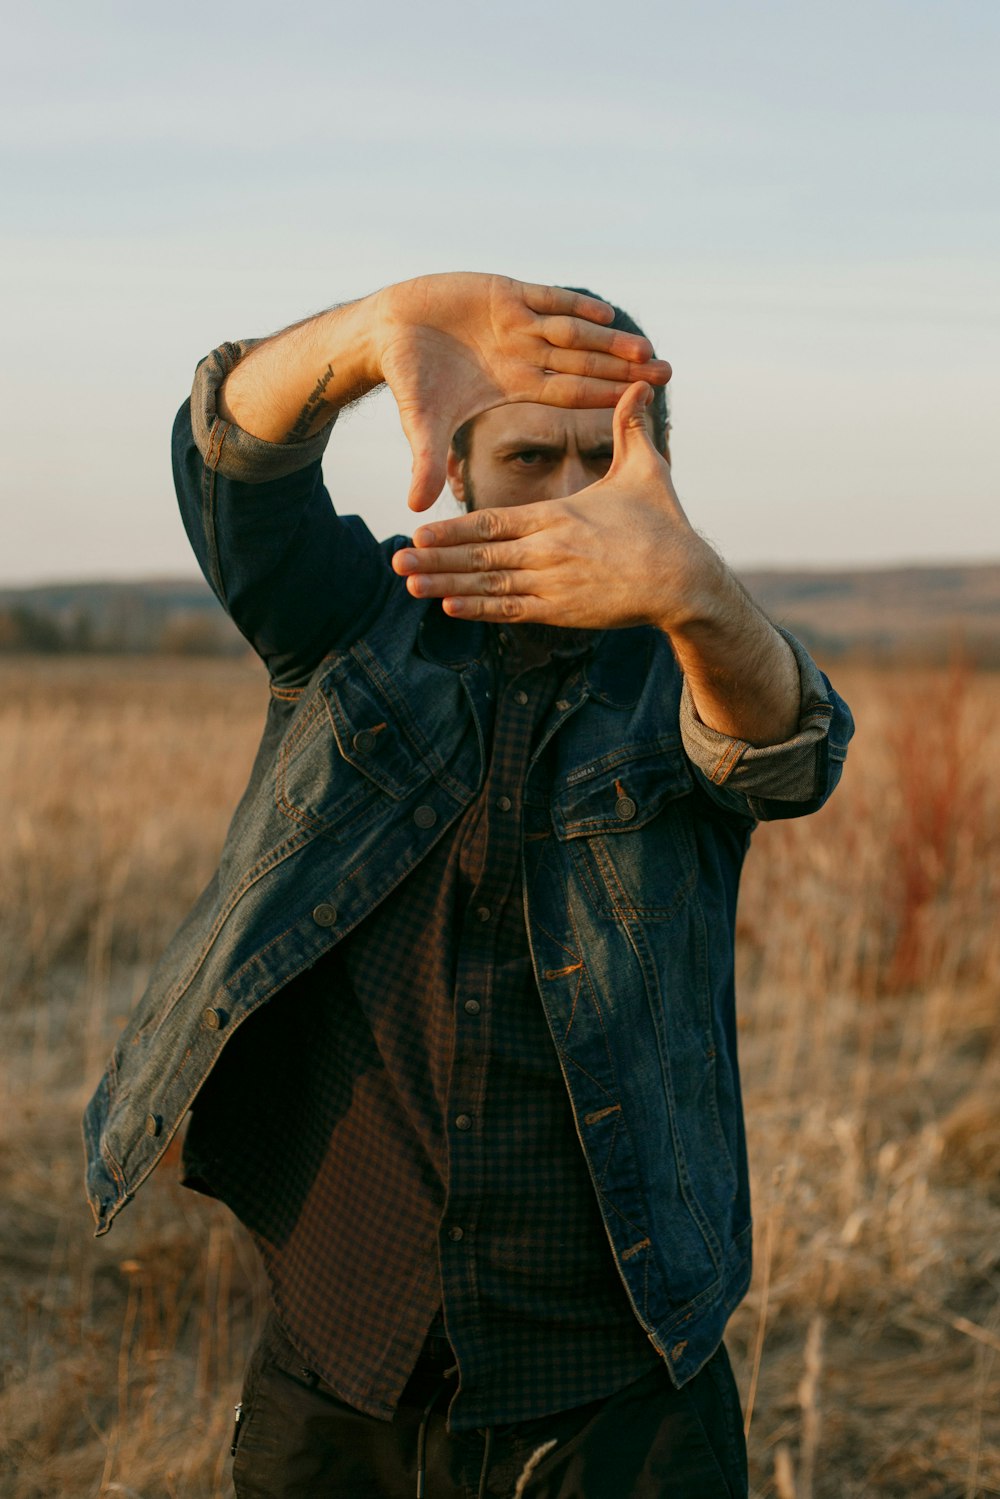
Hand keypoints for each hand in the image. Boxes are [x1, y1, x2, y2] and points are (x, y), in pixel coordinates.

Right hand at [374, 275, 670, 510]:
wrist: (388, 332)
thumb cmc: (409, 379)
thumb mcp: (421, 424)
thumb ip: (427, 462)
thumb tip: (415, 508)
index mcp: (516, 385)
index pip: (570, 393)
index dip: (604, 397)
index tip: (640, 404)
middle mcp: (525, 354)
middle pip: (584, 362)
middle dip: (622, 367)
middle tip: (665, 373)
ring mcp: (518, 322)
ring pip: (573, 331)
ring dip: (609, 340)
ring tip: (645, 349)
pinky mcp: (503, 293)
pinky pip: (546, 299)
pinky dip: (573, 304)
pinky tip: (604, 313)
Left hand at [391, 382, 719, 631]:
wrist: (684, 580)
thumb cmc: (665, 525)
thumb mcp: (646, 471)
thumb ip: (632, 430)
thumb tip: (638, 386)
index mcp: (557, 517)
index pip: (493, 523)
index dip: (453, 528)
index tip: (420, 531)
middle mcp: (547, 551)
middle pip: (479, 556)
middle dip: (436, 559)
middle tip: (396, 561)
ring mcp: (553, 585)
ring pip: (488, 586)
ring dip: (446, 586)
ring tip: (409, 585)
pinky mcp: (564, 612)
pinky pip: (512, 612)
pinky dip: (480, 610)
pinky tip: (450, 607)